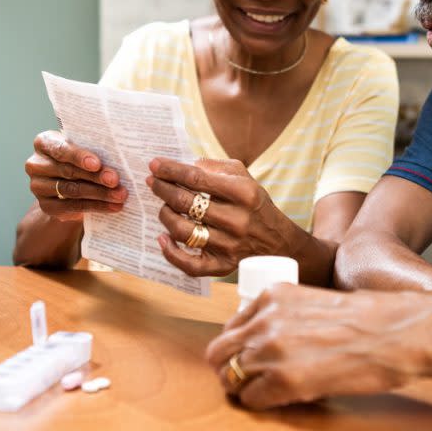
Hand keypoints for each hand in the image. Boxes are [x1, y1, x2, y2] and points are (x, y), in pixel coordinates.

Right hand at [24, 130, 125, 221]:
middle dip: (96, 176)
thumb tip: (120, 158)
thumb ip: (94, 149)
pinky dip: (96, 207)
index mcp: (44, 142)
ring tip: (120, 195)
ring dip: (100, 194)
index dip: (79, 157)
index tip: (97, 164)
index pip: (60, 149)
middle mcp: (36, 164)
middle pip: (69, 171)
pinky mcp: (46, 206)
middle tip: (116, 181)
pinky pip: (73, 207)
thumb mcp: (84, 148)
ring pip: (72, 190)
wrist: (69, 183)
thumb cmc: (81, 158)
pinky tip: (113, 206)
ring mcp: (38, 186)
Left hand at [148, 157, 293, 276]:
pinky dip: (171, 252)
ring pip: (182, 231)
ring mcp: (230, 245)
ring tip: (164, 207)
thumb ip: (217, 167)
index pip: (197, 178)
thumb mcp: (245, 177)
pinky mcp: (224, 266)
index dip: (171, 170)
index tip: (155, 165)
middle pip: (186, 202)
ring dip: (165, 216)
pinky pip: (189, 264)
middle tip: (152, 182)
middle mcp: (237, 219)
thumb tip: (186, 165)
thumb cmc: (255, 204)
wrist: (278, 241)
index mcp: (244, 193)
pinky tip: (162, 239)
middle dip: (163, 189)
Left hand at [205, 283, 431, 408]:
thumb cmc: (371, 318)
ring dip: (245, 388)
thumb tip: (270, 338)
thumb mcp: (317, 300)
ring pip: (230, 377)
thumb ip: (287, 314)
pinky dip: (261, 404)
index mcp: (274, 295)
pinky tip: (281, 399)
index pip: (231, 326)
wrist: (399, 332)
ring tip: (267, 391)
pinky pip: (251, 399)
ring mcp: (272, 350)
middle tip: (249, 379)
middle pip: (219, 352)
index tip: (250, 356)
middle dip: (230, 368)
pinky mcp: (284, 381)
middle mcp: (266, 319)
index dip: (238, 346)